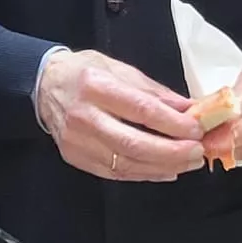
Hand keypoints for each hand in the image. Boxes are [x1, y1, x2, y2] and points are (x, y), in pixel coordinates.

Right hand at [36, 49, 202, 181]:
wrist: (43, 85)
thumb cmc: (84, 72)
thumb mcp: (119, 69)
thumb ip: (153, 91)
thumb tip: (188, 109)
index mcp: (96, 86)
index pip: (141, 110)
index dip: (173, 124)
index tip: (197, 130)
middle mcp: (84, 116)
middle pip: (134, 143)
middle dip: (172, 152)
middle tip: (198, 153)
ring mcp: (77, 141)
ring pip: (126, 163)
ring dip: (163, 167)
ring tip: (188, 163)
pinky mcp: (75, 158)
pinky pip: (115, 173)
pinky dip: (144, 174)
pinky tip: (165, 170)